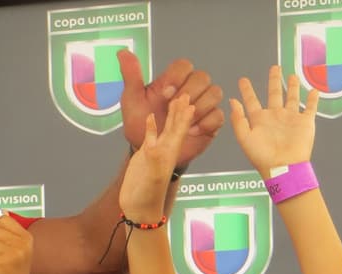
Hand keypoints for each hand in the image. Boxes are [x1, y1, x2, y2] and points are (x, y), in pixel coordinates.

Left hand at [119, 51, 224, 169]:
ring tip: (184, 120)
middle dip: (189, 92)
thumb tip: (123, 53)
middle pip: (202, 77)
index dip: (177, 77)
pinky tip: (192, 130)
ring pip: (214, 93)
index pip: (184, 66)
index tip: (165, 93)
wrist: (148, 151)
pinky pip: (218, 116)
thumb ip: (131, 76)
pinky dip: (206, 122)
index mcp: (172, 80)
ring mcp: (202, 105)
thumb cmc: (140, 123)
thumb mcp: (132, 99)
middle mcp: (190, 89)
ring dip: (200, 106)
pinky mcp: (210, 122)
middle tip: (175, 107)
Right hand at [120, 96, 194, 223]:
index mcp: (169, 153)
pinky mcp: (145, 157)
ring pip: (165, 129)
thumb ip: (152, 160)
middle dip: (181, 110)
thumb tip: (154, 145)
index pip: (180, 129)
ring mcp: (155, 153)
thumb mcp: (151, 177)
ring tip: (174, 100)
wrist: (138, 210)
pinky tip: (151, 118)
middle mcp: (164, 151)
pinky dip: (151, 127)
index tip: (189, 98)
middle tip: (187, 92)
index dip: (184, 115)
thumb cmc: (146, 197)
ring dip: (171, 115)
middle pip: (176, 126)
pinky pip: (150, 137)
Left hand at [229, 67, 316, 176]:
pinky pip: (310, 108)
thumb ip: (238, 120)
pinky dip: (313, 99)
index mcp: (259, 120)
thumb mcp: (245, 138)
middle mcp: (275, 117)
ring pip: (292, 97)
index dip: (247, 90)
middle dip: (274, 81)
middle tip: (274, 68)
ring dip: (293, 87)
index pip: (251, 101)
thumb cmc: (263, 157)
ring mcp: (290, 119)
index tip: (243, 80)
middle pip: (274, 94)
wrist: (284, 168)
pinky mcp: (305, 122)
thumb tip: (232, 102)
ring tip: (292, 76)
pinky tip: (314, 91)